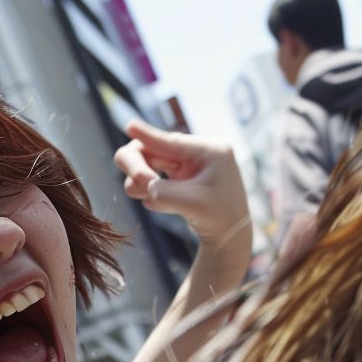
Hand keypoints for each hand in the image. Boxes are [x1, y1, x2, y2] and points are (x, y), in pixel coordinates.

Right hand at [115, 120, 250, 247]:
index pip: (171, 141)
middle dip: (136, 167)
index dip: (147, 135)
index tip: (130, 126)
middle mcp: (196, 152)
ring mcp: (186, 163)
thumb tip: (137, 186)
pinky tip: (156, 202)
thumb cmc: (221, 218)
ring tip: (148, 198)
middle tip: (133, 189)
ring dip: (139, 180)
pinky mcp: (178, 176)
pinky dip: (146, 188)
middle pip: (151, 148)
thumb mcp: (194, 205)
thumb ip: (165, 194)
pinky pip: (151, 175)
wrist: (231, 234)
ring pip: (147, 161)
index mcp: (209, 151)